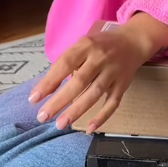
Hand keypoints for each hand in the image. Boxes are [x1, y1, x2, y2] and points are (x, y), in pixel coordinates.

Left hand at [29, 15, 167, 132]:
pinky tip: (89, 127)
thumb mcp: (85, 44)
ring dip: (76, 110)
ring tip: (60, 124)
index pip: (65, 63)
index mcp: (87, 45)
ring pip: (94, 93)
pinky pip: (113, 103)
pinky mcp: (123, 84)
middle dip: (59, 100)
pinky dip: (102, 116)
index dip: (49, 81)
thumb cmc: (102, 44)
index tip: (34, 98)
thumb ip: (70, 61)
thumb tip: (49, 87)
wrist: (133, 40)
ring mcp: (113, 72)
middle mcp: (101, 57)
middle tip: (43, 116)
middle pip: (79, 81)